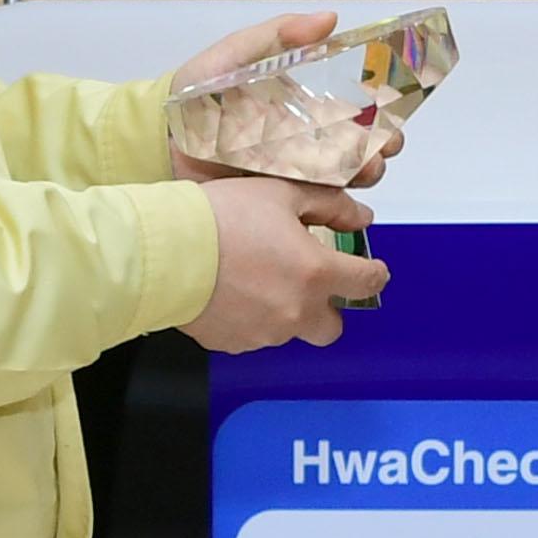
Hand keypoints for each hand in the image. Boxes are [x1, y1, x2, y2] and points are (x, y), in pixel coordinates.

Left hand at [169, 10, 406, 186]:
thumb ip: (277, 36)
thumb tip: (329, 20)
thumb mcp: (234, 56)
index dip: (379, 118)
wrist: (154, 140)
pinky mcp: (271, 201)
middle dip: (378, 151)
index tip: (392, 119)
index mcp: (301, 109)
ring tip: (363, 169)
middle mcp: (302, 144)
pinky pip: (306, 203)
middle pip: (357, 150)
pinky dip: (327, 200)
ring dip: (360, 175)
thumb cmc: (191, 95)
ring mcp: (288, 175)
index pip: (353, 115)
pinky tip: (334, 194)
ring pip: (340, 180)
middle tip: (383, 147)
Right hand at [183, 177, 388, 352]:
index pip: (366, 283)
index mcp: (315, 273)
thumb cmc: (221, 217)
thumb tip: (359, 217)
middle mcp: (296, 312)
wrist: (164, 251)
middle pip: (332, 328)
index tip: (369, 269)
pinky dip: (250, 318)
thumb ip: (329, 206)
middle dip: (328, 309)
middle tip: (309, 284)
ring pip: (290, 331)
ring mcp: (264, 333)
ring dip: (284, 310)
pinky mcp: (233, 343)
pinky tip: (231, 291)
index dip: (373, 273)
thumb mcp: (281, 193)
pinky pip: (253, 336)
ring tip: (256, 278)